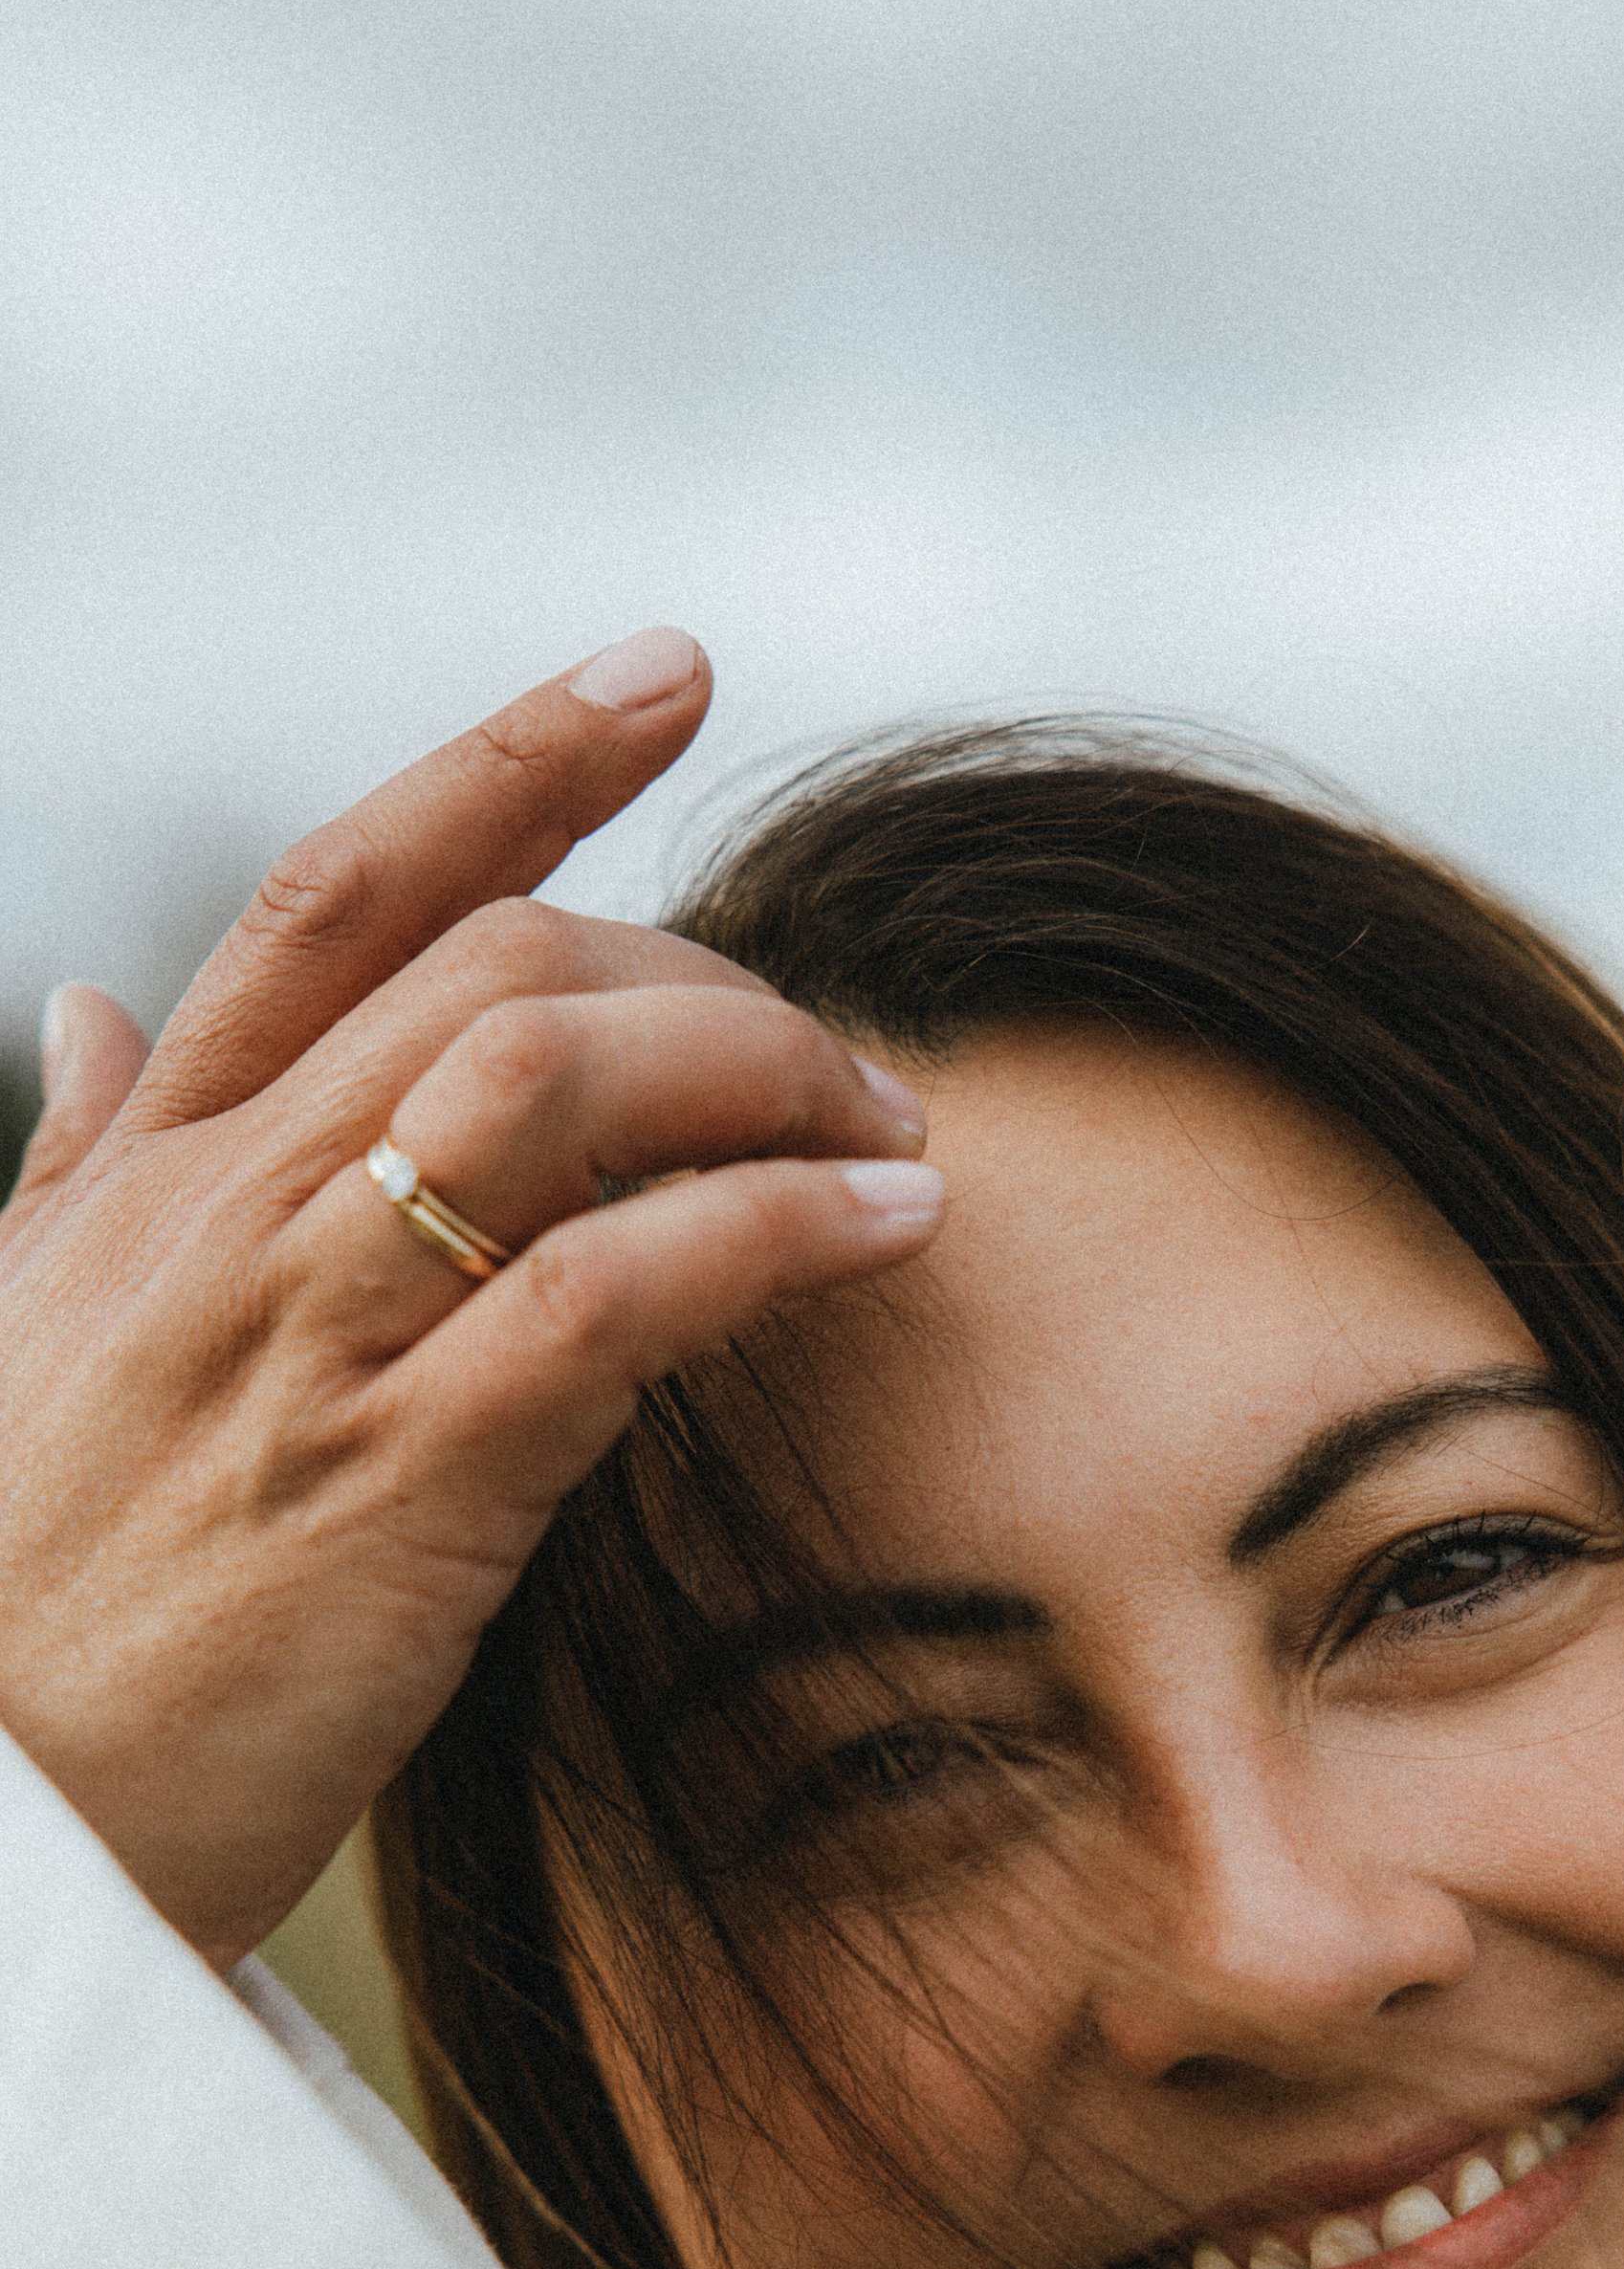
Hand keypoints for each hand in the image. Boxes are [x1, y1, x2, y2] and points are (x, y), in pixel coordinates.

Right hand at [0, 632, 942, 1967]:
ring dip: (763, 1075)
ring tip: (891, 1130)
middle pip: (494, 965)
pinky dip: (769, 1232)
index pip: (336, 894)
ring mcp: (309, 1340)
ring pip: (552, 1085)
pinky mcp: (396, 1486)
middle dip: (706, 969)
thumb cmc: (19, 1597)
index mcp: (155, 1170)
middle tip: (846, 1055)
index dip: (508, 759)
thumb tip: (88, 1003)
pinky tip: (884, 1225)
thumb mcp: (19, 1331)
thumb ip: (77, 1161)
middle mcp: (230, 1215)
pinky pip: (611, 1294)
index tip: (666, 671)